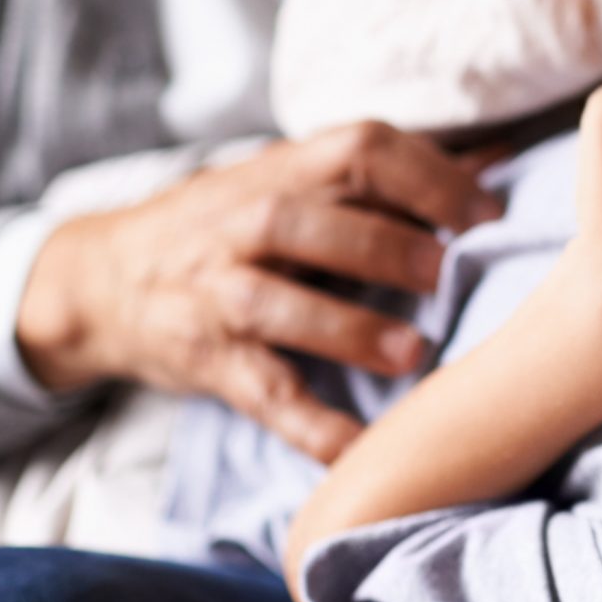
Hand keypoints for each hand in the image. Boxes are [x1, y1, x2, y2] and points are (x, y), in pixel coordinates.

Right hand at [18, 123, 498, 462]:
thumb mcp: (291, 183)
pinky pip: (262, 395)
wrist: (101, 281)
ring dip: (348, 330)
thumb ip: (388, 177)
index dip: (424, 175)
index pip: (355, 149)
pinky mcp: (208, 361)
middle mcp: (240, 226)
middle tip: (448, 274)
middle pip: (307, 222)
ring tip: (413, 356)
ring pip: (276, 306)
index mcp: (278, 173)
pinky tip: (359, 451)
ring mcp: (217, 295)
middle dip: (384, 246)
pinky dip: (311, 427)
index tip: (484, 214)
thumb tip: (501, 155)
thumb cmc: (227, 225)